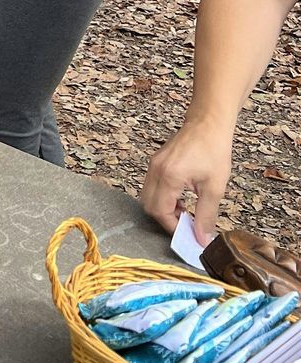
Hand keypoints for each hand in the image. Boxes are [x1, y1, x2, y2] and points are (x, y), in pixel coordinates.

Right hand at [140, 120, 231, 241]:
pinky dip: (162, 197)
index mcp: (169, 176)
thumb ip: (206, 215)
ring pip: (148, 196)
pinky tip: (181, 198)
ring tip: (185, 211)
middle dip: (166, 219)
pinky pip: (151, 186)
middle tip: (186, 224)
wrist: (208, 124)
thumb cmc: (213, 150)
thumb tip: (202, 238)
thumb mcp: (214, 187)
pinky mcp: (156, 161)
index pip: (160, 211)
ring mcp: (154, 164)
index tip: (189, 234)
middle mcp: (156, 170)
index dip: (173, 227)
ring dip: (163, 208)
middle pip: (149, 205)